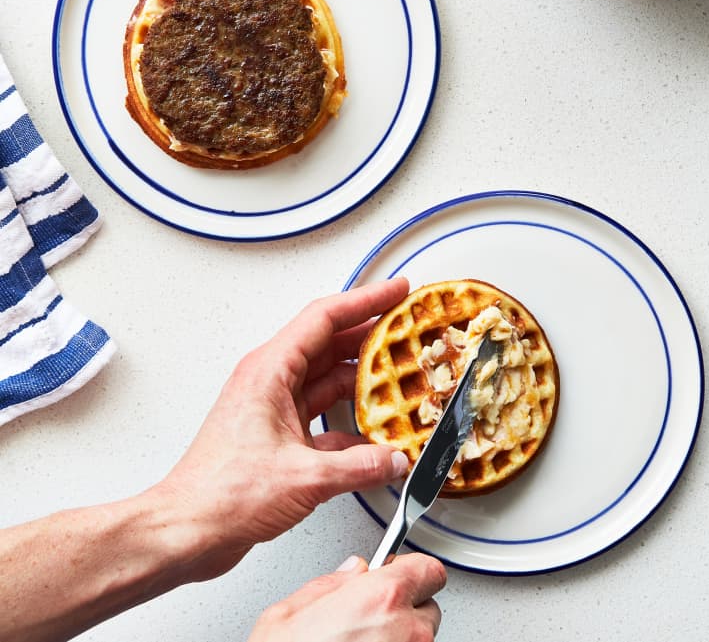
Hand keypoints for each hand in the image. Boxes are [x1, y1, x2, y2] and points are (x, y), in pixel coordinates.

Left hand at [150, 278, 411, 581]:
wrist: (189, 528)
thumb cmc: (221, 493)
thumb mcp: (304, 477)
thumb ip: (359, 467)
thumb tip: (392, 460)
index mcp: (270, 371)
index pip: (325, 317)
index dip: (365, 300)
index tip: (395, 292)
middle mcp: (270, 381)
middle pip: (329, 342)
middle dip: (370, 336)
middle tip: (406, 331)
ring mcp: (272, 407)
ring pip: (326, 378)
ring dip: (362, 379)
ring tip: (398, 378)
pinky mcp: (276, 435)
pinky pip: (321, 413)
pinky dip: (349, 419)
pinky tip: (373, 435)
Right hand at [249, 554, 445, 641]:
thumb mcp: (289, 613)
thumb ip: (331, 584)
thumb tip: (350, 572)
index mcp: (382, 598)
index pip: (428, 569)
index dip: (410, 569)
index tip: (395, 571)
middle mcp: (406, 632)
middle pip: (427, 607)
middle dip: (404, 606)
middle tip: (373, 612)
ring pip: (420, 639)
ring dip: (400, 637)